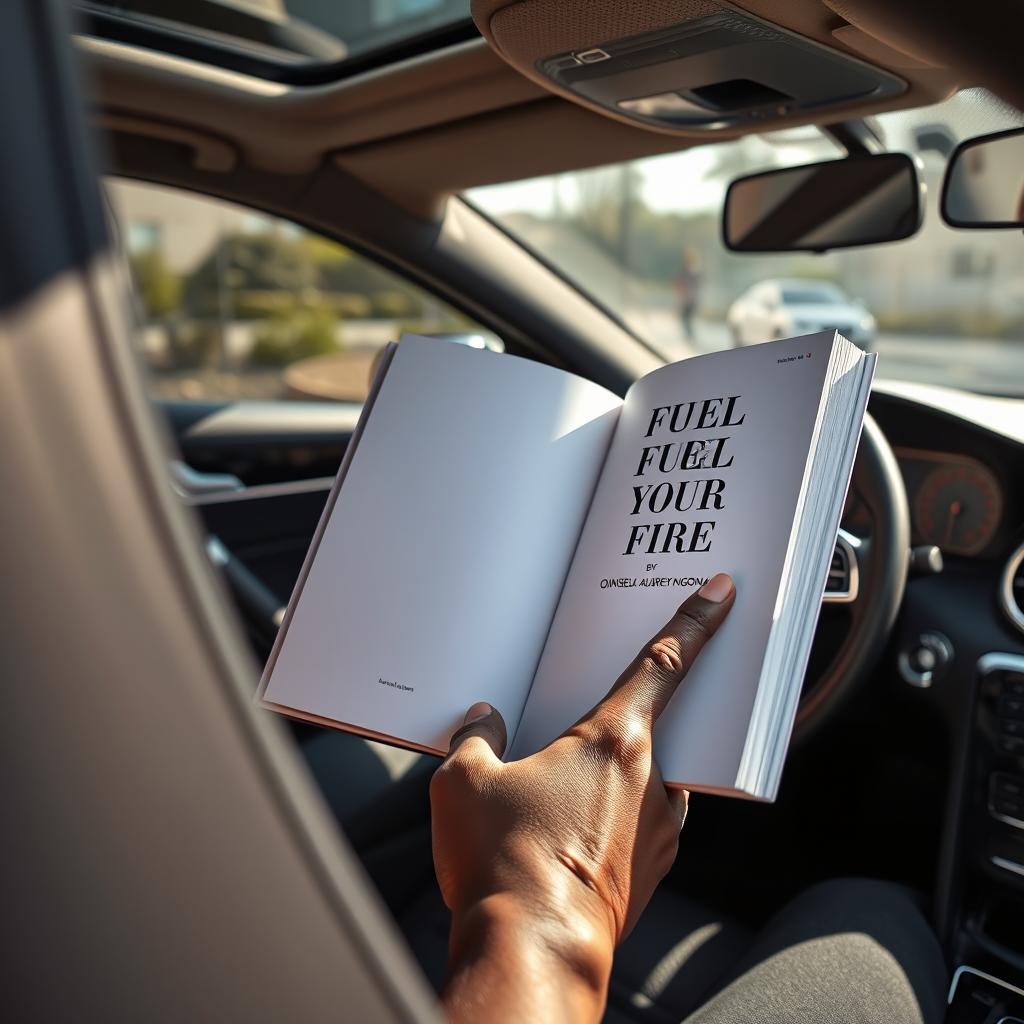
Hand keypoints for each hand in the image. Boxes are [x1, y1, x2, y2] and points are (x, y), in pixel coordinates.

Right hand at [430, 573, 734, 1022]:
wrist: (534, 952)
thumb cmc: (503, 861)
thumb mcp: (464, 782)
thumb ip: (475, 737)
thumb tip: (482, 721)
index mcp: (612, 741)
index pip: (665, 661)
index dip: (695, 619)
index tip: (723, 590)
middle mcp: (650, 781)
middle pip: (654, 724)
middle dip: (628, 717)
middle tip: (596, 721)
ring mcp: (658, 831)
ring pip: (644, 780)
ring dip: (614, 777)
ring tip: (561, 794)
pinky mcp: (651, 873)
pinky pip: (638, 823)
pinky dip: (612, 818)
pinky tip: (567, 833)